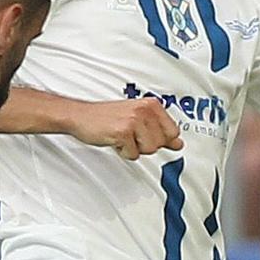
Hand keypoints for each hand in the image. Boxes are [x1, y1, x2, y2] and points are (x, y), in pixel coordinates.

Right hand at [57, 99, 183, 158]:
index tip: (145, 134)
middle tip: (130, 134)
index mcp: (151, 105)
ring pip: (149, 150)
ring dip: (134, 148)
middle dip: (145, 144)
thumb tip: (178, 144)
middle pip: (161, 144)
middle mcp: (145, 110)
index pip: (173, 132)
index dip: (159, 139)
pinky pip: (133, 154)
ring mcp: (134, 120)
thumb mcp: (138, 119)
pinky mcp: (123, 131)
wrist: (81, 116)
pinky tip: (115, 139)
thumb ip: (160, 131)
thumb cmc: (108, 117)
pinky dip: (123, 151)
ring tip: (123, 136)